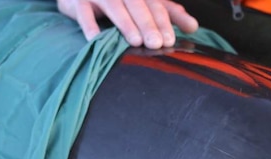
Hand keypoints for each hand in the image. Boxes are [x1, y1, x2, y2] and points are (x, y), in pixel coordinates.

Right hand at [57, 0, 198, 47]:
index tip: (170, 39)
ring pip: (114, 6)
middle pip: (137, 5)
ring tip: (134, 41)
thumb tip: (193, 27)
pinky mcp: (77, 1)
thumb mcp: (148, 5)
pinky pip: (83, 12)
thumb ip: (171, 14)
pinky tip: (95, 38)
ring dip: (125, 24)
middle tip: (156, 43)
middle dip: (147, 24)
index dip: (163, 22)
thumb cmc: (122, 3)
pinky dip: (89, 25)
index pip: (155, 5)